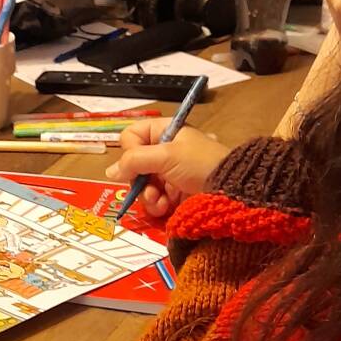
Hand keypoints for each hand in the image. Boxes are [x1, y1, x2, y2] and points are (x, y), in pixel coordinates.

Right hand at [105, 118, 227, 217]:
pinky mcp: (174, 194)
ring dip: (146, 194)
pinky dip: (156, 205)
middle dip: (138, 178)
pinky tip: (164, 208)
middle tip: (147, 186)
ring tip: (158, 201)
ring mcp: (169, 174)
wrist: (231, 190)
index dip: (130, 149)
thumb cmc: (199, 164)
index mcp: (164, 133)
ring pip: (142, 184)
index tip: (137, 160)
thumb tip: (109, 171)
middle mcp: (164, 151)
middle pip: (134, 164)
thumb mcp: (166, 156)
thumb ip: (134, 161)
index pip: (132, 136)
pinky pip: (154, 199)